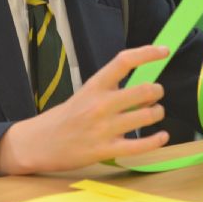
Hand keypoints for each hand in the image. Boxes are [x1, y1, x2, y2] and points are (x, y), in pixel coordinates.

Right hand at [0, 46, 169, 176]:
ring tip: (154, 112)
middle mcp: (100, 104)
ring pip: (146, 116)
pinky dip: (156, 140)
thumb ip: (110, 88)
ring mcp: (103, 128)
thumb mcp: (85, 93)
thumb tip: (142, 86)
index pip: (124, 61)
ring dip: (157, 112)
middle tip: (157, 93)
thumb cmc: (66, 115)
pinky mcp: (105, 150)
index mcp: (95, 85)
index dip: (147, 53)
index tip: (164, 51)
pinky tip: (162, 136)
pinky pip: (140, 146)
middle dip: (157, 91)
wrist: (38, 142)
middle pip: (143, 90)